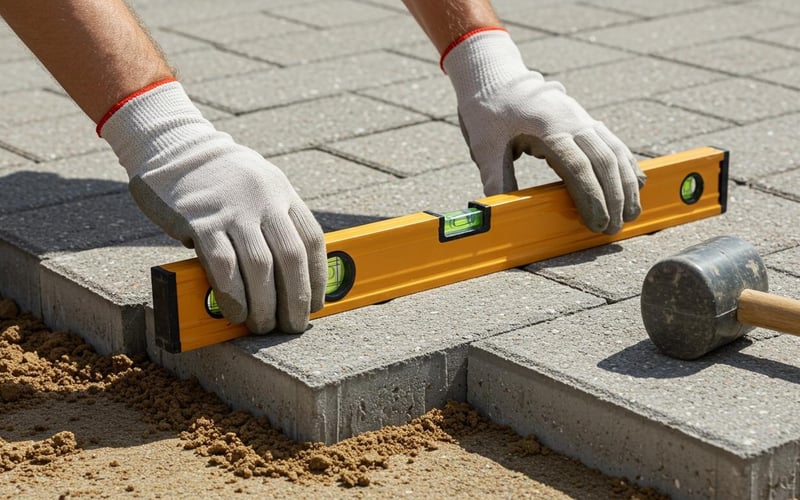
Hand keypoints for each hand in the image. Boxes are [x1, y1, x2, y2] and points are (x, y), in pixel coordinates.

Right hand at [100, 80, 326, 333]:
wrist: (175, 147)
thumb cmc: (221, 179)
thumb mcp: (260, 188)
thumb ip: (275, 222)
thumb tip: (288, 279)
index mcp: (283, 193)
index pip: (312, 241)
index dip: (318, 278)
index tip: (316, 305)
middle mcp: (264, 199)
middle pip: (290, 258)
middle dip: (295, 299)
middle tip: (292, 326)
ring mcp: (233, 209)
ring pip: (260, 267)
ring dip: (265, 304)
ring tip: (263, 326)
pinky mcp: (200, 220)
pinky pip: (223, 265)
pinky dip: (233, 295)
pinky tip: (235, 313)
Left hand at [443, 29, 645, 233]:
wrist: (497, 78)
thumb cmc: (488, 113)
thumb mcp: (484, 146)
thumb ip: (495, 178)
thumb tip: (499, 212)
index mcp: (548, 127)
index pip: (577, 166)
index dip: (590, 196)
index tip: (596, 222)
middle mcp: (572, 121)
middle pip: (603, 161)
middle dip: (613, 197)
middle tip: (614, 228)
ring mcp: (582, 119)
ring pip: (615, 151)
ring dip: (626, 184)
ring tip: (631, 214)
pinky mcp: (585, 120)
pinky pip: (613, 143)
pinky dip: (627, 164)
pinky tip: (635, 184)